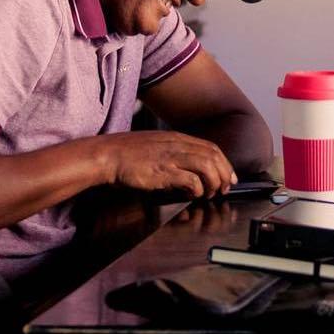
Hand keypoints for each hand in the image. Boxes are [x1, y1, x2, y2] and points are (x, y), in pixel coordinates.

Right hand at [98, 130, 237, 198]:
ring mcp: (170, 158)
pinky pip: (191, 180)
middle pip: (213, 156)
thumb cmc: (126, 154)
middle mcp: (177, 145)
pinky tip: (193, 195)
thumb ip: (173, 153)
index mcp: (176, 138)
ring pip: (207, 166)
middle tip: (224, 188)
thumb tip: (188, 167)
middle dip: (224, 173)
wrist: (107, 155)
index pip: (211, 148)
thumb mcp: (155, 146)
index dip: (224, 163)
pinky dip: (197, 189)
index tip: (227, 176)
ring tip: (210, 193)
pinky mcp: (163, 172)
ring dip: (214, 182)